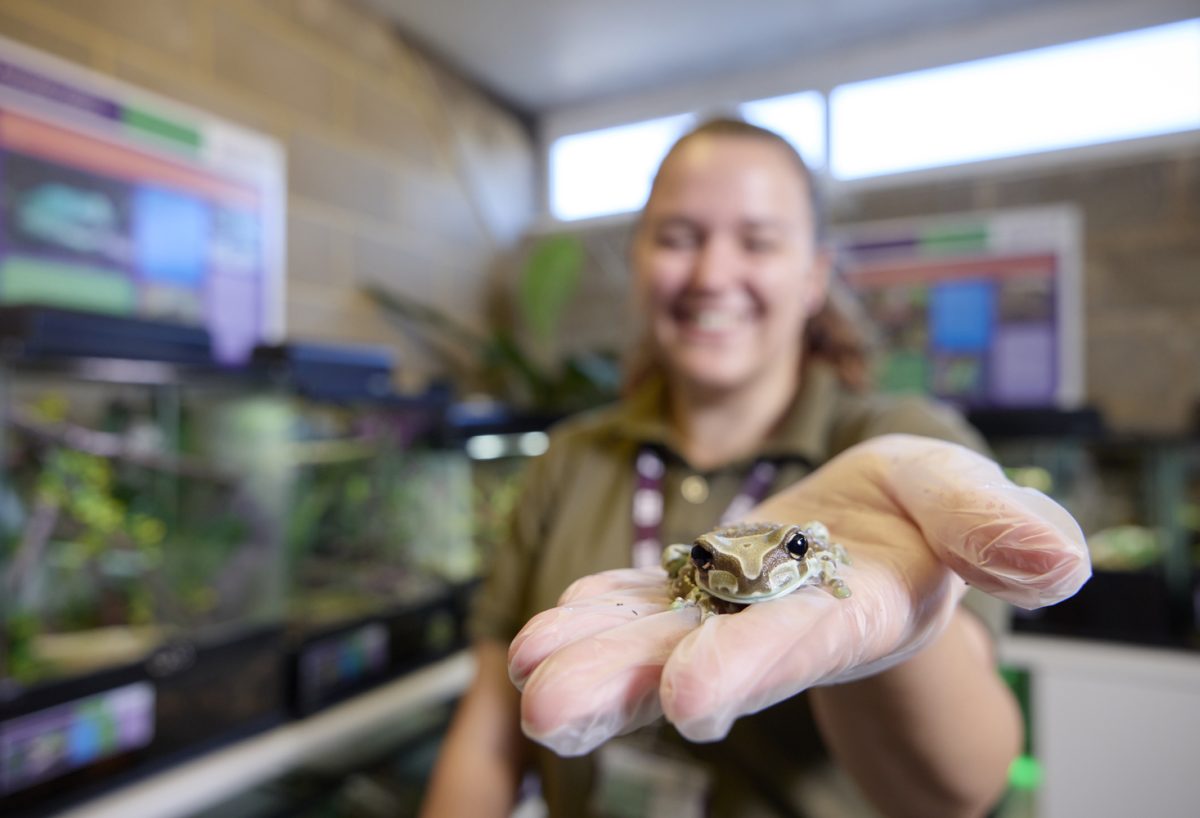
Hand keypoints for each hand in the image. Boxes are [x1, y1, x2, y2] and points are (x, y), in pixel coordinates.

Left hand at [508, 434, 1089, 755]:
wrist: (879, 516)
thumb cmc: (929, 510)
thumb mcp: (966, 497)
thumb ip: (994, 526)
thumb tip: (1057, 559)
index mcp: (850, 613)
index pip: (795, 645)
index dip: (748, 667)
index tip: (691, 698)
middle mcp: (774, 626)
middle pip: (696, 661)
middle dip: (626, 687)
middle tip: (548, 710)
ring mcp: (725, 609)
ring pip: (650, 639)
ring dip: (588, 657)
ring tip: (525, 670)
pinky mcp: (694, 585)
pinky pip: (640, 600)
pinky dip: (597, 610)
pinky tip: (548, 622)